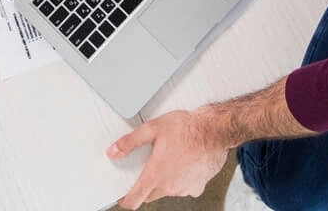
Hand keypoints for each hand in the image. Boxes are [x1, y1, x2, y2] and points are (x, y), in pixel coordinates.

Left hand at [109, 109, 227, 207]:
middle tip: (146, 168)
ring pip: (167, 190)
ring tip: (168, 159)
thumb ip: (130, 142)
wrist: (215, 130)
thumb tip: (113, 151)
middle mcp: (169, 187)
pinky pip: (184, 188)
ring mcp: (185, 189)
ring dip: (163, 181)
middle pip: (149, 195)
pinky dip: (180, 179)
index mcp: (155, 175)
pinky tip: (183, 163)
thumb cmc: (187, 128)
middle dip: (144, 186)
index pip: (134, 200)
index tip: (122, 195)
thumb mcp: (152, 128)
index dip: (124, 199)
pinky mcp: (198, 186)